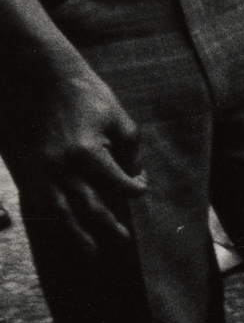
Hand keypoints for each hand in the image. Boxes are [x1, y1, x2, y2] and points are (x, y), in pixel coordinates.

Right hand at [16, 64, 146, 254]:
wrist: (35, 72)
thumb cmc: (81, 92)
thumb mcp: (116, 115)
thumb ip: (130, 148)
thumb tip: (134, 174)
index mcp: (87, 153)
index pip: (119, 186)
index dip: (136, 189)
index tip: (140, 186)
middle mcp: (60, 168)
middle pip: (90, 208)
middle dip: (110, 226)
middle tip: (124, 239)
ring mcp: (39, 171)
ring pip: (59, 214)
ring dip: (77, 235)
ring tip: (92, 251)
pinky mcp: (24, 168)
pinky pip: (38, 202)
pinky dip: (51, 219)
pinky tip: (61, 228)